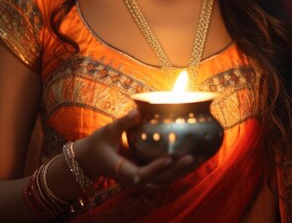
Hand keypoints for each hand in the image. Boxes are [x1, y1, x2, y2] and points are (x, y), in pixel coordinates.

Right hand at [73, 109, 198, 187]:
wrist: (91, 159)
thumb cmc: (98, 144)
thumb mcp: (107, 131)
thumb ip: (123, 123)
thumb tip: (137, 111)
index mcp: (124, 172)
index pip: (142, 174)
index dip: (156, 168)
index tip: (170, 158)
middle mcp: (136, 178)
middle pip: (160, 180)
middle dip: (178, 170)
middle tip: (193, 157)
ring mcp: (143, 177)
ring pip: (166, 179)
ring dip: (182, 171)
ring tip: (200, 158)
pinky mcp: (147, 172)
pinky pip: (165, 173)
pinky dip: (178, 167)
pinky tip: (192, 157)